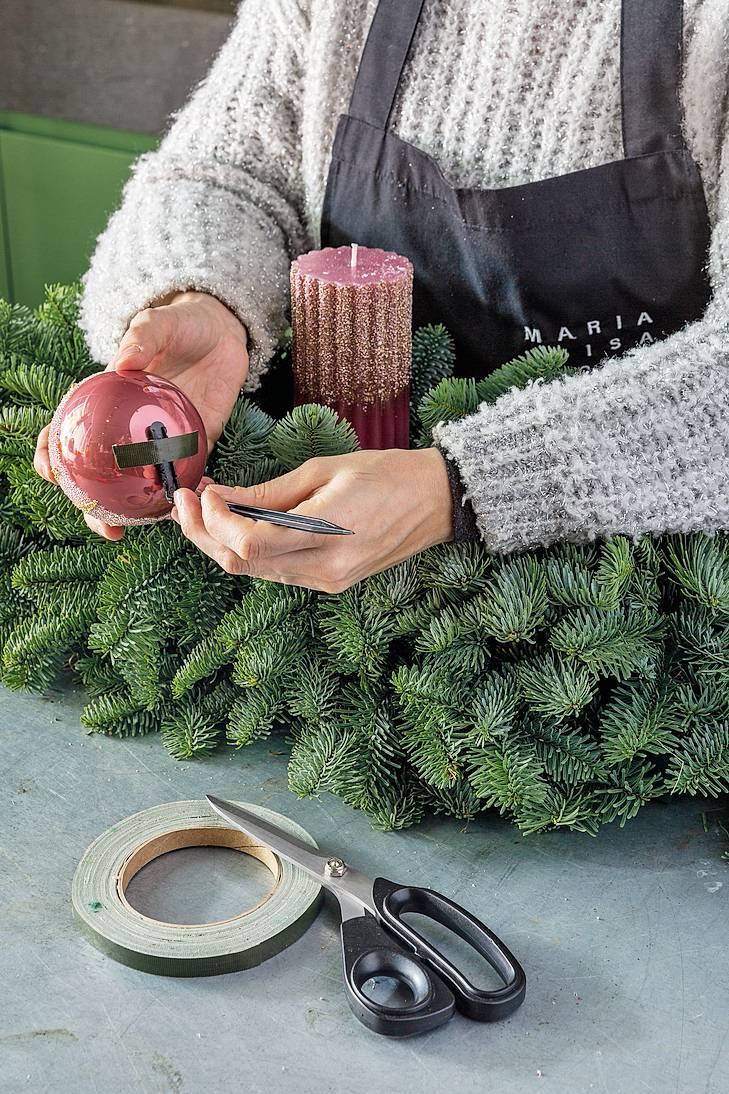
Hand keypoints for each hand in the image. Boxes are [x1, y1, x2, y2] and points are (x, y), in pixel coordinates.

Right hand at [34, 291, 247, 540]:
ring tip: (131, 531)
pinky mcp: (193, 447)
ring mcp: (159, 443)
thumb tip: (121, 364)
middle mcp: (126, 431)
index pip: (66, 434)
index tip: (51, 472)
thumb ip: (141, 339)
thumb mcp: (158, 323)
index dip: (51, 456)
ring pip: (137, 487)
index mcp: (104, 403)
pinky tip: (181, 511)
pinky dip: (180, 496)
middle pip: (98, 475)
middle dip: (91, 506)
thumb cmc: (182, 324)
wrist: (223, 332)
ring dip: (132, 514)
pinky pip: (183, 477)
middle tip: (102, 524)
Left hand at [170, 448, 454, 591]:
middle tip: (181, 501)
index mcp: (326, 536)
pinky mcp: (330, 582)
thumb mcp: (325, 470)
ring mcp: (327, 581)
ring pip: (253, 572)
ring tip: (201, 509)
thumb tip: (219, 496)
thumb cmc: (387, 474)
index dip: (213, 520)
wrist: (437, 501)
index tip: (200, 491)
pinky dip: (248, 549)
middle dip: (202, 534)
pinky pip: (275, 571)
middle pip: (241, 563)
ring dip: (219, 543)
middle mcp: (324, 569)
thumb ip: (269, 492)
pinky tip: (236, 524)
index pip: (248, 542)